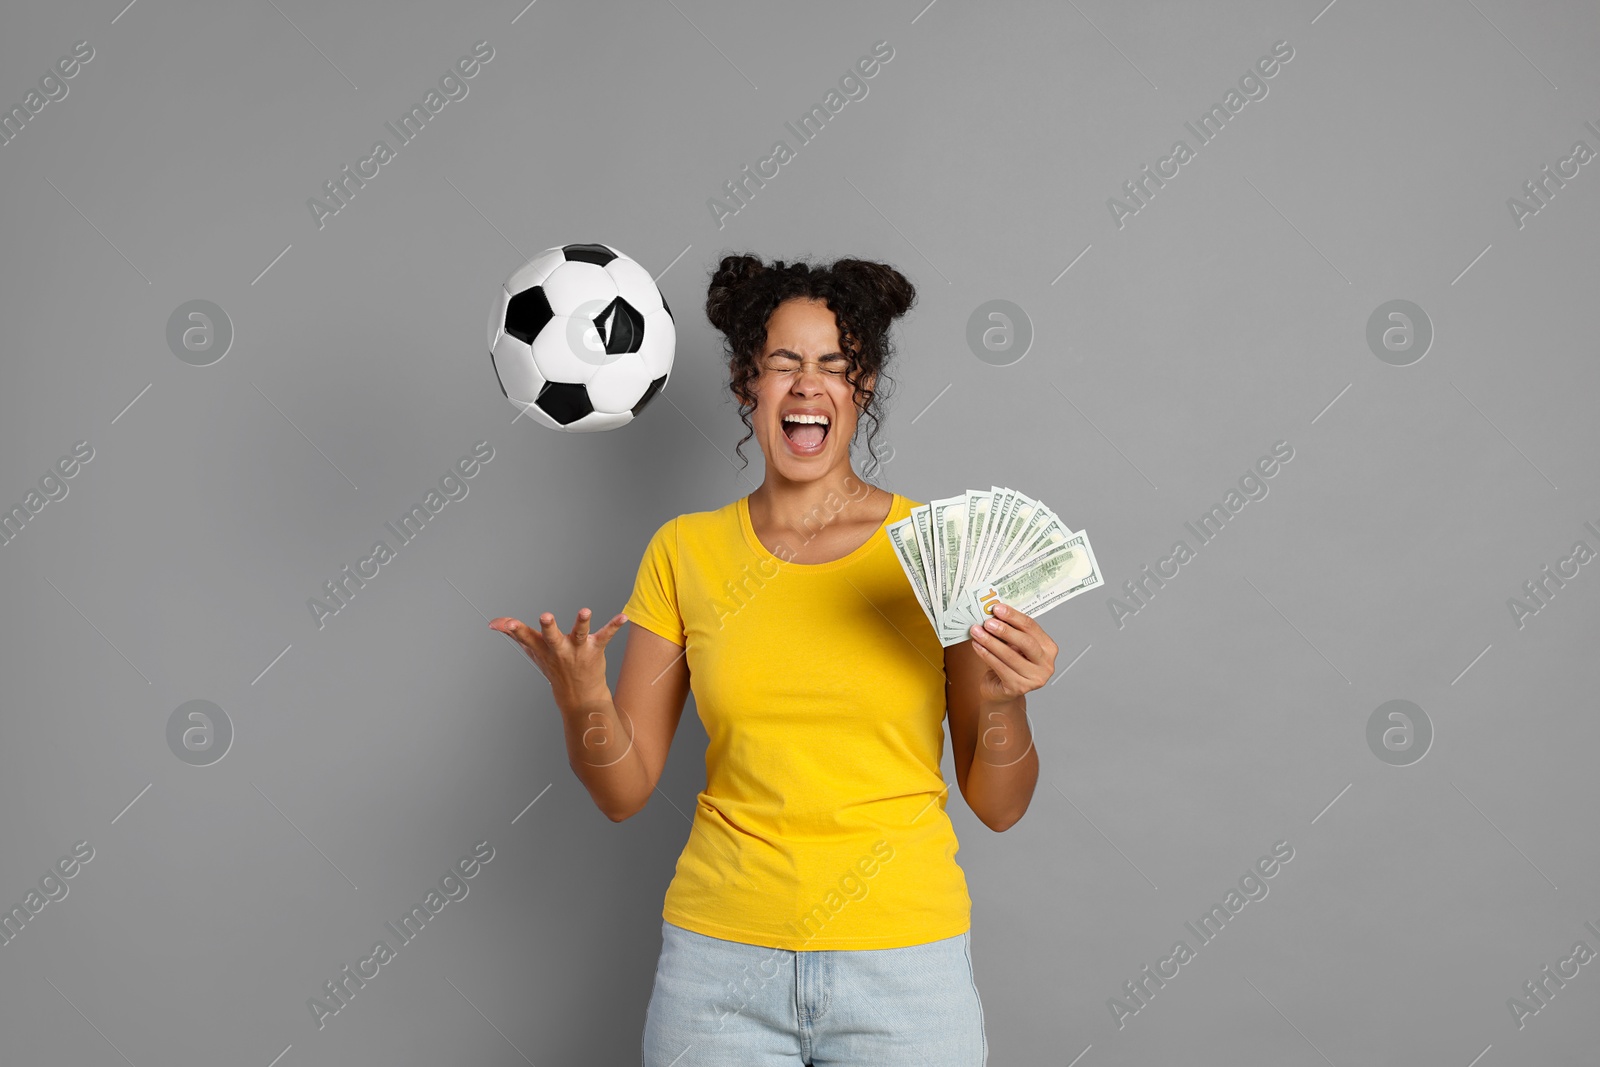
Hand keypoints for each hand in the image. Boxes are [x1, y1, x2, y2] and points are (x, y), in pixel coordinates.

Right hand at [489, 608, 626, 710]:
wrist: (579, 697)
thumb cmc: (555, 668)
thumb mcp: (534, 652)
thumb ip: (517, 635)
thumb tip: (495, 623)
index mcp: (543, 649)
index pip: (525, 638)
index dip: (514, 630)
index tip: (504, 623)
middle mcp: (559, 650)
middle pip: (551, 636)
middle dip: (548, 626)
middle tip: (545, 616)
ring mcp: (577, 650)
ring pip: (578, 634)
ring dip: (582, 623)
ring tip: (585, 611)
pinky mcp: (595, 649)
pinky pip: (605, 636)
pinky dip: (614, 626)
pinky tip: (622, 617)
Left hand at [967, 602, 1057, 701]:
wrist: (1001, 690)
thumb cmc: (1008, 664)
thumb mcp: (1013, 645)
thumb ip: (1009, 630)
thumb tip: (994, 613)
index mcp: (1048, 648)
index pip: (1032, 628)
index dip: (1014, 617)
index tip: (998, 608)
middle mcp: (1046, 664)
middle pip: (1026, 642)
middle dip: (1005, 630)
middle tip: (988, 622)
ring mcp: (1034, 678)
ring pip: (1010, 656)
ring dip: (991, 642)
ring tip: (977, 632)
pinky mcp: (1019, 688)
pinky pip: (1000, 667)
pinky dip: (986, 655)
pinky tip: (977, 646)